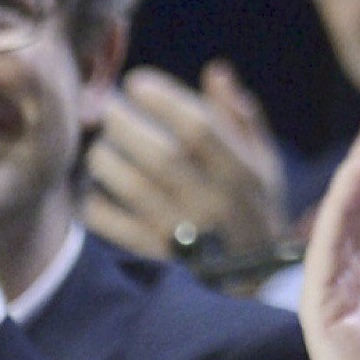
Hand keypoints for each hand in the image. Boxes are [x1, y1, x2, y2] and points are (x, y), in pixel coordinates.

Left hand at [82, 63, 292, 279]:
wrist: (254, 287)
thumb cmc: (255, 211)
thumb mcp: (263, 164)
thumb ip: (240, 118)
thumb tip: (215, 71)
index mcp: (243, 175)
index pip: (200, 128)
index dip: (164, 98)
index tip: (137, 82)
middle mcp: (214, 205)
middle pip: (161, 155)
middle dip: (125, 123)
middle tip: (108, 108)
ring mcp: (184, 236)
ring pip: (132, 188)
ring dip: (105, 159)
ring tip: (100, 147)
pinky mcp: (156, 260)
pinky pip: (113, 226)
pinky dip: (96, 203)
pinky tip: (95, 189)